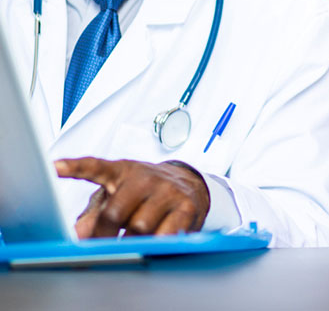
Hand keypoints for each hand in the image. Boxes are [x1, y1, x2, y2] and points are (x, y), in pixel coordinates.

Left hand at [54, 157, 209, 237]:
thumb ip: (94, 217)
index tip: (54, 167)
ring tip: (133, 242)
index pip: (95, 167)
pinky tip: (155, 242)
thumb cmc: (145, 193)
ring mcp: (167, 190)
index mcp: (122, 171)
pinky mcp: (186, 205)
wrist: (188, 184)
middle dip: (103, 237)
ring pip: (140, 227)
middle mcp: (145, 177)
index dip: (74, 168)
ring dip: (132, 242)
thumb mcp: (118, 196)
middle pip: (114, 213)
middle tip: (100, 247)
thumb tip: (77, 236)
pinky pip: (166, 234)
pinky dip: (156, 244)